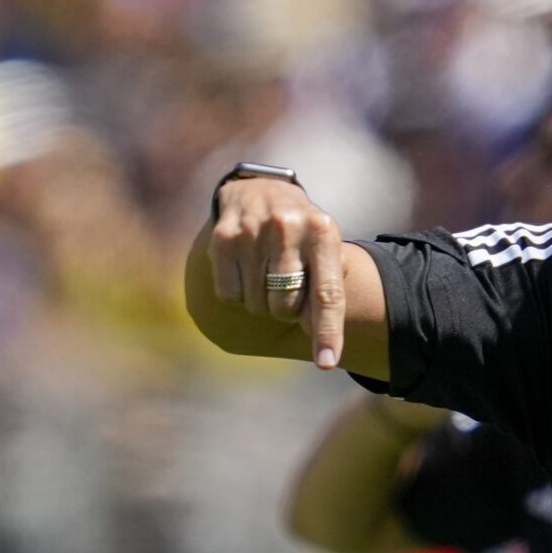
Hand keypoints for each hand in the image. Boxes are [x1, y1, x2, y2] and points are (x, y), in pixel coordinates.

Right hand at [205, 176, 350, 368]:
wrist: (260, 189)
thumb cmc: (299, 234)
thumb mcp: (323, 251)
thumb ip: (325, 293)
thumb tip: (321, 343)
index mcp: (323, 232)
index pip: (328, 293)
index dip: (328, 331)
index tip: (327, 363)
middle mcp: (289, 227)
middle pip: (286, 307)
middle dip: (286, 309)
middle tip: (284, 285)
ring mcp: (254, 230)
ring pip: (257, 304)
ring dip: (261, 301)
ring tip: (264, 271)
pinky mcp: (223, 237)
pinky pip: (230, 295)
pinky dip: (237, 293)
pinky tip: (243, 268)